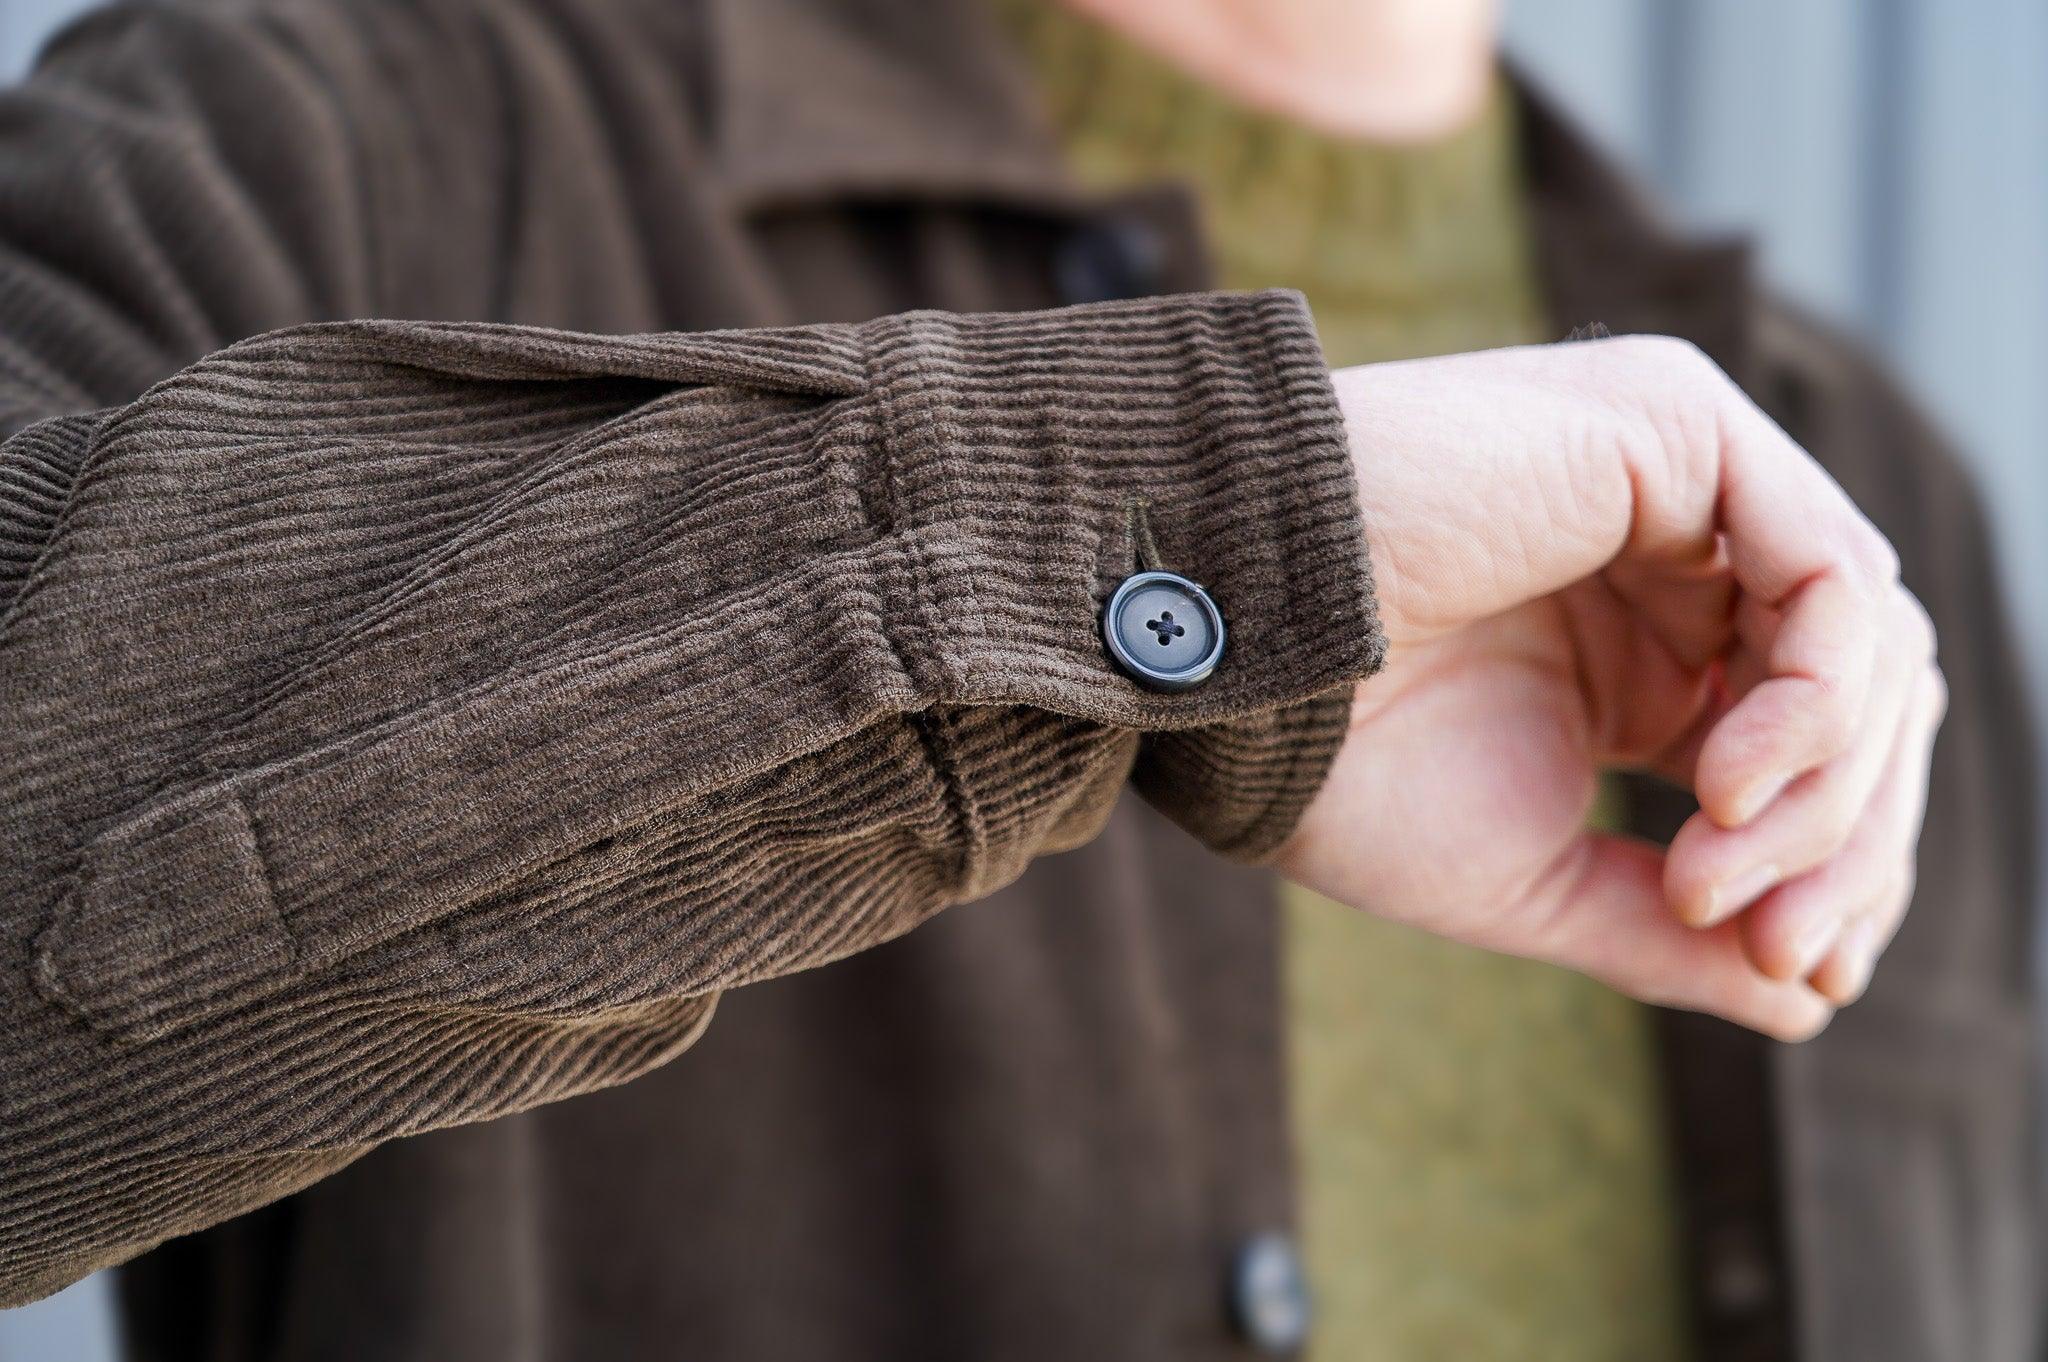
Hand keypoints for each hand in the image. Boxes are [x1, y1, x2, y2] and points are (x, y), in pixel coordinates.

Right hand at [1276, 337, 1944, 1040]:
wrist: (1221, 653)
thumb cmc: (1330, 757)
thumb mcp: (1527, 872)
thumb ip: (1667, 929)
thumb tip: (1808, 1007)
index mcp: (1635, 649)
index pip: (1810, 745)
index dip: (1839, 864)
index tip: (1801, 976)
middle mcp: (1670, 558)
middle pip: (1861, 696)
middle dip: (1844, 840)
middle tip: (1778, 950)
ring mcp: (1676, 482)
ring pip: (1864, 640)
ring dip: (1825, 789)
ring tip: (1713, 881)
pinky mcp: (1672, 421)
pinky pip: (1829, 573)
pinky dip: (1812, 697)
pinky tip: (1720, 783)